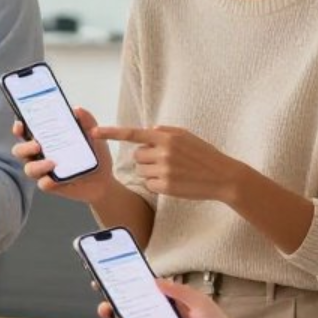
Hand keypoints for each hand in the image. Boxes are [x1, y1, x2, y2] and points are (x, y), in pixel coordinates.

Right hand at [11, 112, 117, 202]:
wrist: (104, 179)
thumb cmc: (95, 155)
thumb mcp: (93, 135)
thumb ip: (87, 121)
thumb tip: (77, 109)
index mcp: (46, 140)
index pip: (25, 133)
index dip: (19, 128)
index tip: (20, 124)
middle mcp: (40, 155)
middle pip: (20, 150)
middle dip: (24, 147)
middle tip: (37, 145)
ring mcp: (44, 171)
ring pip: (28, 168)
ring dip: (37, 165)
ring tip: (52, 163)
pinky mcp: (51, 185)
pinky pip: (43, 184)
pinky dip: (46, 181)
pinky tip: (53, 179)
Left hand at [94, 124, 243, 202]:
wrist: (223, 177)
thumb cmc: (204, 155)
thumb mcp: (187, 136)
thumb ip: (165, 131)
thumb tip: (148, 131)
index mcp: (167, 138)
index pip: (133, 134)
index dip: (111, 133)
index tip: (94, 132)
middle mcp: (163, 153)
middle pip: (136, 156)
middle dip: (146, 158)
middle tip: (164, 161)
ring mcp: (164, 171)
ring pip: (141, 171)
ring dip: (150, 172)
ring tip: (171, 171)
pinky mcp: (165, 187)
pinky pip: (148, 184)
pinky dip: (157, 184)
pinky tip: (173, 182)